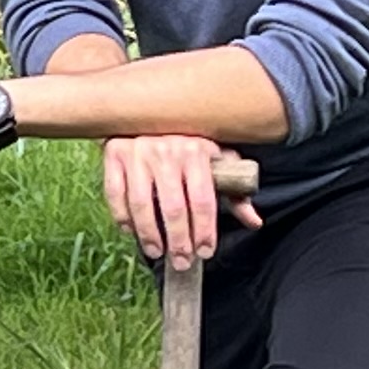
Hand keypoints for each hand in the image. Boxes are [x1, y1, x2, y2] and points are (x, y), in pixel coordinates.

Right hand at [101, 134, 260, 266]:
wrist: (150, 107)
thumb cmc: (188, 139)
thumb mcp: (216, 157)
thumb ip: (235, 189)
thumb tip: (254, 221)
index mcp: (197, 150)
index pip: (203, 200)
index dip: (205, 231)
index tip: (205, 251)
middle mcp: (167, 150)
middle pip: (173, 208)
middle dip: (179, 242)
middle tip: (182, 261)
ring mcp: (137, 152)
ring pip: (141, 205)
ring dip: (149, 235)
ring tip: (157, 252)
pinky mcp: (114, 154)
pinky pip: (116, 194)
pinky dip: (122, 217)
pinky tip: (131, 232)